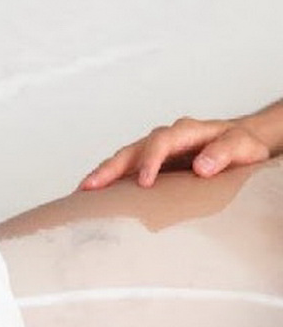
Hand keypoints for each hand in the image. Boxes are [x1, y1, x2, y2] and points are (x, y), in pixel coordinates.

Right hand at [78, 113, 277, 190]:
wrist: (240, 143)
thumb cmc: (242, 144)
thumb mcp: (243, 145)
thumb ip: (224, 152)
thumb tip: (201, 166)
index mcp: (185, 131)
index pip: (161, 142)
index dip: (149, 161)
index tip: (144, 182)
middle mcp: (164, 138)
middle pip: (131, 150)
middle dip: (110, 168)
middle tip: (90, 187)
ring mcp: (155, 151)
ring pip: (123, 159)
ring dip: (103, 175)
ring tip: (82, 193)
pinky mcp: (151, 164)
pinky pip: (126, 170)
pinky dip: (110, 181)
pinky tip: (95, 195)